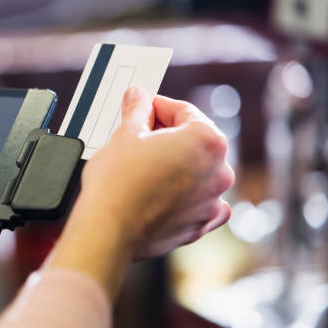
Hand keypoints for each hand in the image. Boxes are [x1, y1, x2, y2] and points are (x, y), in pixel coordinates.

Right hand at [47, 86, 233, 298]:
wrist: (108, 229)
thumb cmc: (117, 184)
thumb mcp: (124, 135)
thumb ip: (138, 111)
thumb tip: (138, 97)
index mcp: (207, 141)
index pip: (185, 112)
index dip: (159, 107)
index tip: (145, 108)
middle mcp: (218, 172)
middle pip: (195, 142)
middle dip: (169, 136)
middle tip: (141, 135)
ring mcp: (212, 202)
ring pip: (198, 174)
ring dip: (178, 166)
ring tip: (146, 166)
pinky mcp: (199, 226)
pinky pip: (200, 204)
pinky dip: (186, 197)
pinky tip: (164, 193)